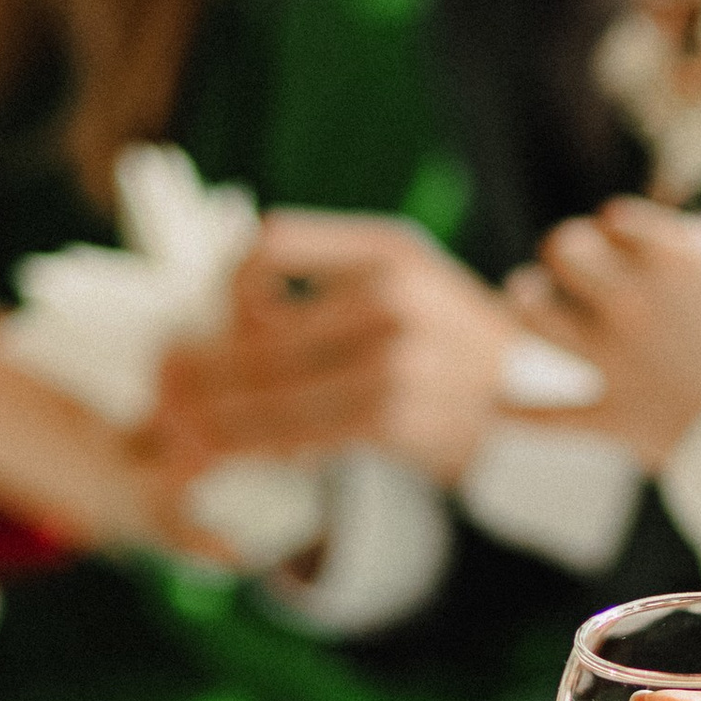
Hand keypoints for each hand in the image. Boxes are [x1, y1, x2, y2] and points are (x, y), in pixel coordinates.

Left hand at [151, 213, 512, 486]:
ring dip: (215, 418)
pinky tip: (239, 454)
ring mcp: (393, 358)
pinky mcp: (392, 418)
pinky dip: (262, 447)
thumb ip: (334, 283)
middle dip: (200, 367)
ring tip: (177, 431)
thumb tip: (231, 320)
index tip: (225, 323)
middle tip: (161, 385)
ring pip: (271, 392)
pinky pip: (301, 434)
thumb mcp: (413, 280)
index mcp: (386, 248)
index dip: (230, 288)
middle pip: (259, 332)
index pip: (271, 246)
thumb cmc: (462, 344)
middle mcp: (389, 295)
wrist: (539, 401)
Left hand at [505, 199, 700, 469]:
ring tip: (536, 308)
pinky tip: (498, 410)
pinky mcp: (613, 415)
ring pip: (534, 312)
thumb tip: (694, 249)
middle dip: (566, 257)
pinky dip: (519, 415)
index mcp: (674, 256)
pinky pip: (546, 417)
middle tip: (576, 273)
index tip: (628, 246)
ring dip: (531, 306)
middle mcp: (632, 297)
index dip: (618, 232)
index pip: (615, 219)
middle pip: (562, 249)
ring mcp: (615, 357)